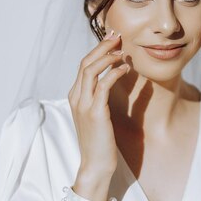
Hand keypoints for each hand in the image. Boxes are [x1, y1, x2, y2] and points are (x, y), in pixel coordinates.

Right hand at [68, 30, 128, 196]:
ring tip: (122, 50)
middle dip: (102, 46)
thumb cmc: (100, 141)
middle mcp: (76, 97)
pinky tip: (125, 69)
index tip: (112, 40)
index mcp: (75, 96)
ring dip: (108, 56)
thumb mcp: (97, 115)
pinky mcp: (95, 112)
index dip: (98, 49)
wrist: (95, 165)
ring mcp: (83, 104)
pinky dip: (114, 73)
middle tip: (118, 36)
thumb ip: (99, 97)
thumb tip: (112, 79)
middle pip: (86, 62)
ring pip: (91, 70)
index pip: (84, 65)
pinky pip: (103, 85)